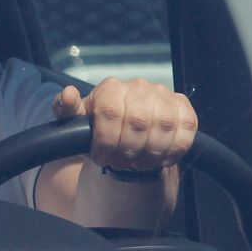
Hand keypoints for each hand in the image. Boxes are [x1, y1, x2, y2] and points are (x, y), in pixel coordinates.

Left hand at [52, 77, 196, 173]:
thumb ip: (65, 109)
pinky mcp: (182, 108)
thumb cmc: (99, 130)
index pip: (111, 112)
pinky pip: (186, 129)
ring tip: (138, 163)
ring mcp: (163, 95)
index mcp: (110, 88)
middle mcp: (139, 86)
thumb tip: (68, 94)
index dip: (106, 141)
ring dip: (150, 153)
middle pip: (138, 121)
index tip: (101, 158)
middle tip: (120, 164)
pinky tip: (159, 159)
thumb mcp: (75, 123)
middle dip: (128, 151)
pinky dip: (173, 150)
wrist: (126, 136)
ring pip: (163, 126)